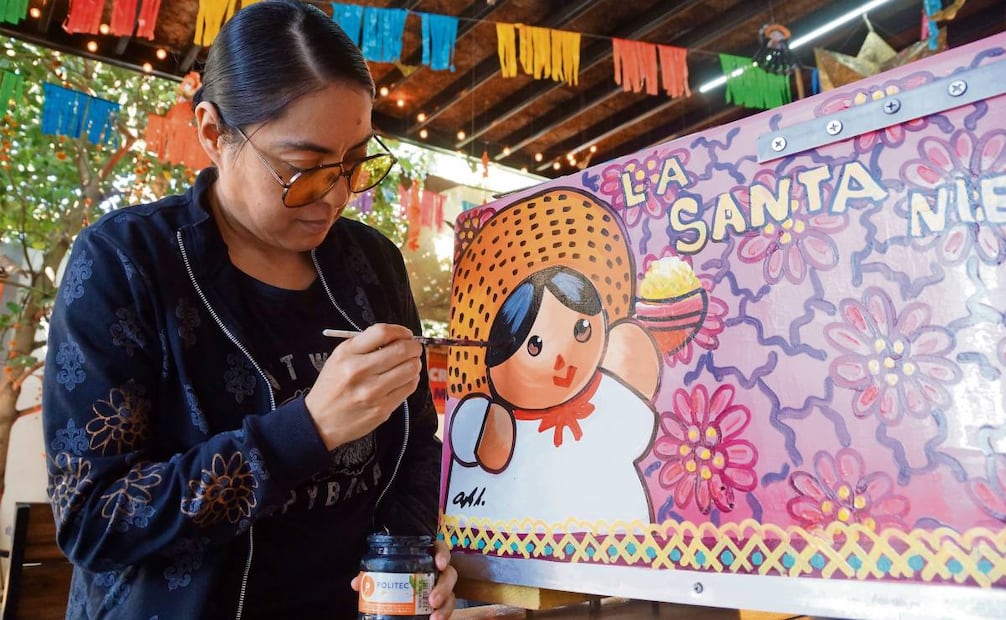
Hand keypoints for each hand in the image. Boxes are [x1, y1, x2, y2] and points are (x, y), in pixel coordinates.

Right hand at [305, 323, 422, 450]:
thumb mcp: (338, 358)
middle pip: (402, 350)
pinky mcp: (382, 408)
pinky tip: (403, 379)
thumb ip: (364, 344)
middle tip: (413, 349)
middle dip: (414, 347)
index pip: (382, 332)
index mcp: (347, 355)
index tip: (405, 334)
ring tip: (408, 365)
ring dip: (415, 363)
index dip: (400, 331)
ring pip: (411, 369)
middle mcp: (359, 371)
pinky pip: (409, 387)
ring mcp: (372, 392)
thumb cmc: (332, 387)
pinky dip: (411, 380)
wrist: (320, 421)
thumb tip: (397, 337)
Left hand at [350, 539, 456, 618]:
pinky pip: (447, 608)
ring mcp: (443, 587)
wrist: (405, 590)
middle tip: (432, 600)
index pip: (440, 549)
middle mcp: (439, 571)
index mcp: (428, 557)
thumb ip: (372, 575)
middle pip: (449, 574)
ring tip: (434, 618)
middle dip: (443, 587)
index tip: (439, 564)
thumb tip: (357, 583)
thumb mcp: (386, 572)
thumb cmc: (397, 574)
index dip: (443, 554)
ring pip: (452, 594)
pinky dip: (443, 615)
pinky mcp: (444, 603)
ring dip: (445, 606)